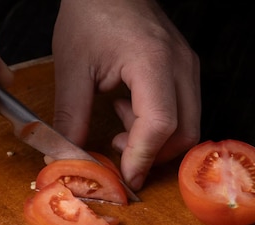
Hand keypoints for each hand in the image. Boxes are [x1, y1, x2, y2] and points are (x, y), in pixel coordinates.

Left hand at [52, 0, 200, 189]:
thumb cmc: (91, 12)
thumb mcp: (72, 66)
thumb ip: (71, 116)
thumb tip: (67, 156)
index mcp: (152, 61)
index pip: (160, 123)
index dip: (142, 157)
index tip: (124, 178)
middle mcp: (180, 66)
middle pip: (184, 132)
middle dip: (153, 155)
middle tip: (118, 156)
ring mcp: (187, 67)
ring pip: (187, 125)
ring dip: (154, 140)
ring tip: (118, 125)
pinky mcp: (184, 70)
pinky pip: (182, 111)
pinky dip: (157, 124)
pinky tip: (126, 108)